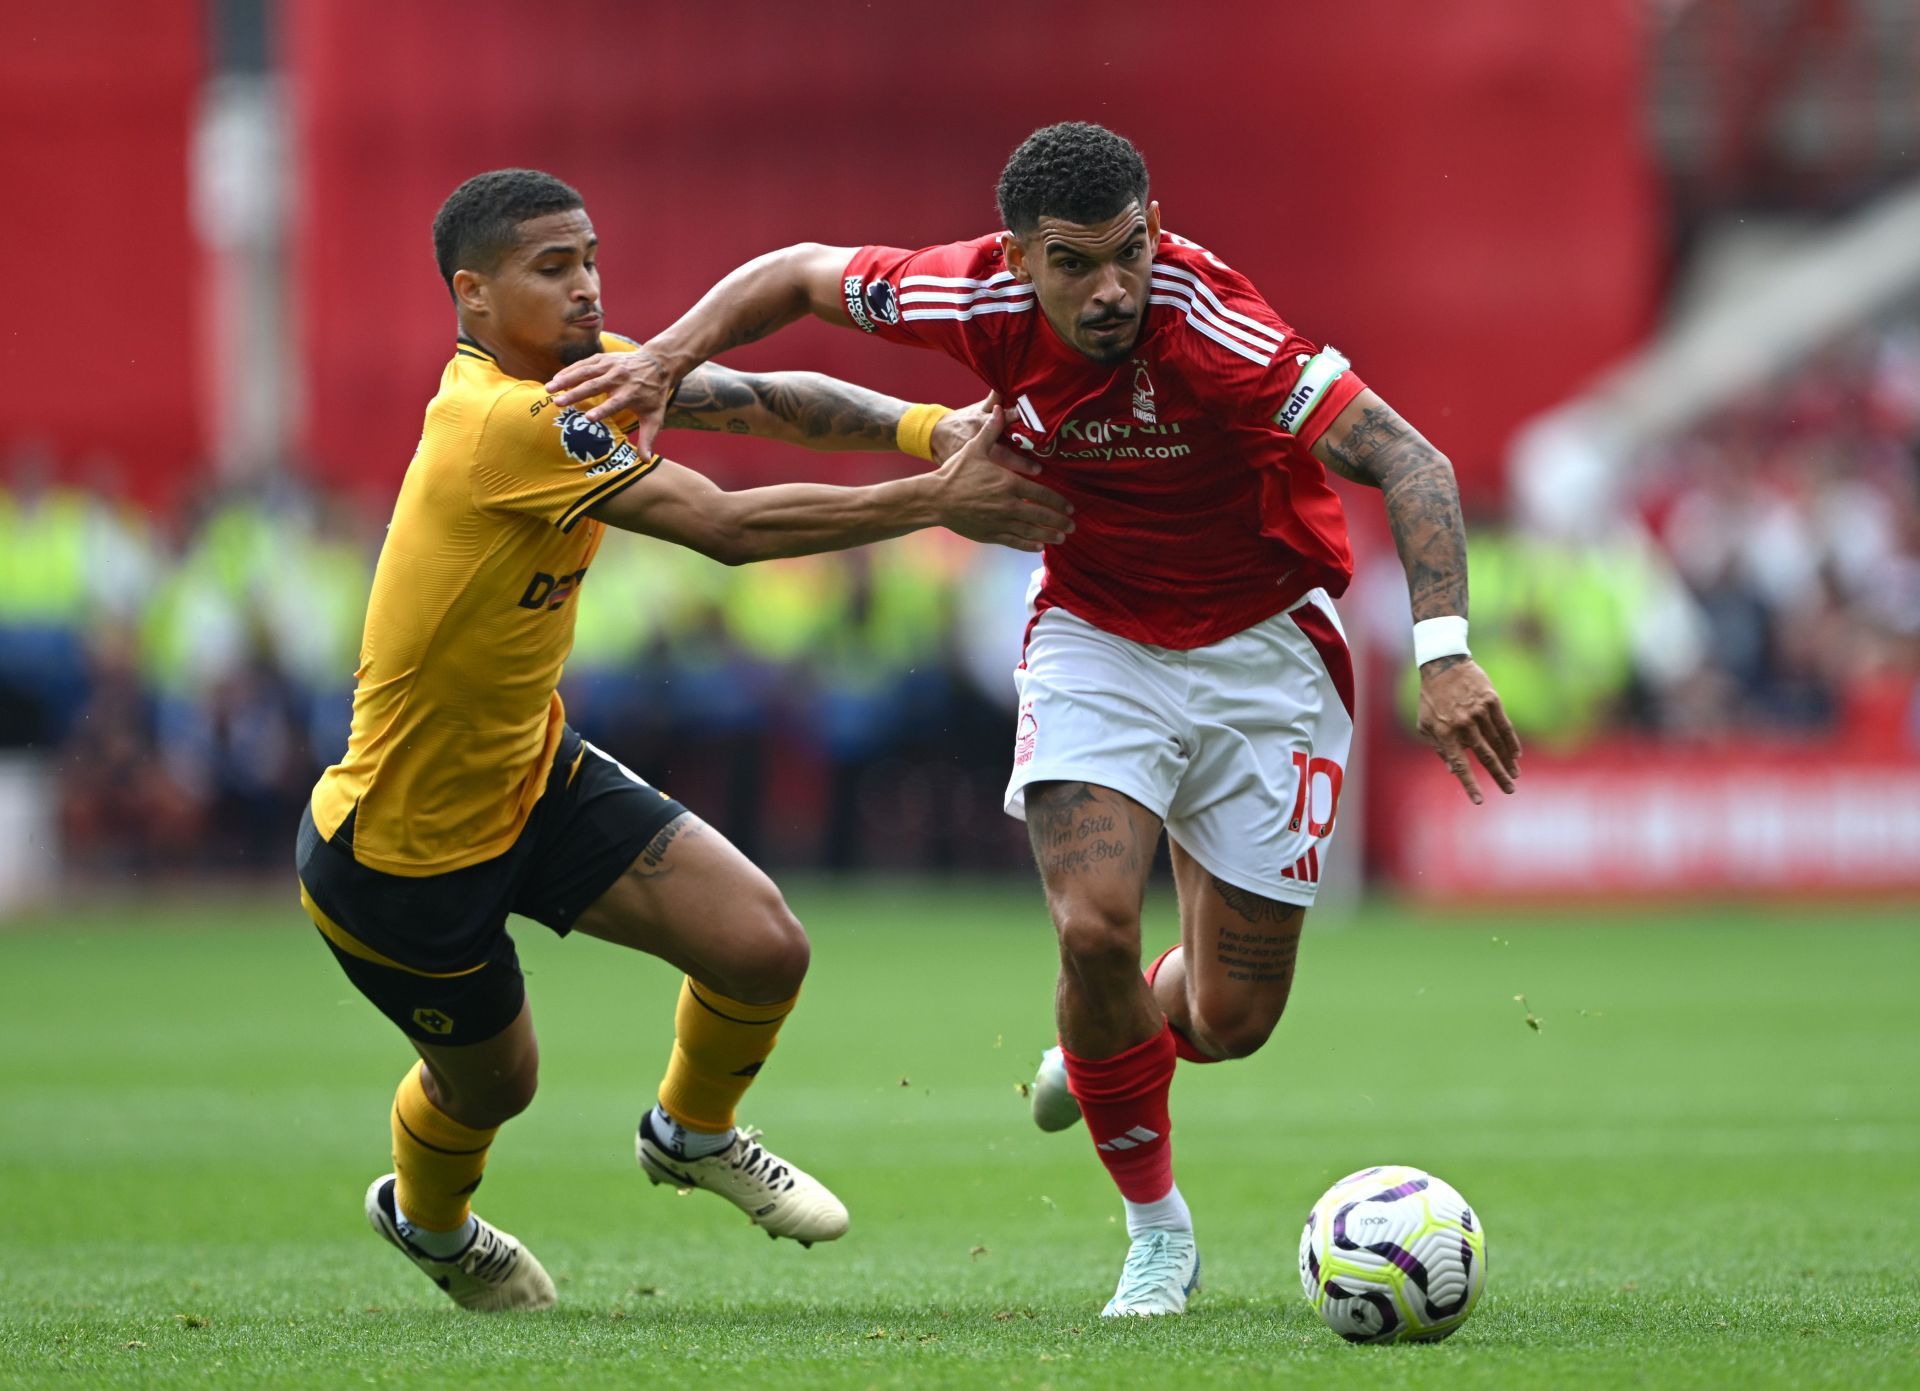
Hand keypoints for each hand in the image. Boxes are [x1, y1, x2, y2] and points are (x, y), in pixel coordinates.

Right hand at [544, 345, 679, 454]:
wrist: (658, 363)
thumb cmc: (653, 395)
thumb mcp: (655, 417)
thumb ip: (648, 439)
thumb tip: (646, 462)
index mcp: (631, 394)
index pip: (614, 403)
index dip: (601, 410)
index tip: (587, 419)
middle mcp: (619, 378)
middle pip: (594, 386)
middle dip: (575, 394)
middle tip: (557, 403)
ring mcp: (610, 366)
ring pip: (585, 372)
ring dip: (565, 380)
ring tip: (548, 389)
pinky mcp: (603, 358)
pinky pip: (584, 364)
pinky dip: (569, 370)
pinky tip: (556, 378)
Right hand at [930, 404, 1072, 551]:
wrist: (935, 498)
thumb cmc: (956, 472)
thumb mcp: (975, 449)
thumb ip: (991, 431)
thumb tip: (1001, 409)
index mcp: (1008, 483)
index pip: (1041, 493)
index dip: (1058, 501)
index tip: (1069, 506)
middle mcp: (1008, 504)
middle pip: (1041, 514)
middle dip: (1059, 521)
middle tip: (1072, 525)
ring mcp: (1000, 521)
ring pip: (1031, 531)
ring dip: (1049, 535)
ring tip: (1062, 537)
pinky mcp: (990, 533)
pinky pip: (1014, 541)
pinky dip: (1029, 545)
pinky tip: (1039, 547)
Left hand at [1417, 656, 1520, 804]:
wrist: (1443, 665)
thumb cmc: (1431, 698)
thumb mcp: (1425, 724)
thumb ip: (1438, 747)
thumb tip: (1452, 770)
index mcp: (1444, 732)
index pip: (1459, 764)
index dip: (1469, 783)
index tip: (1479, 801)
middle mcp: (1463, 724)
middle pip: (1484, 756)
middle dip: (1498, 775)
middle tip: (1510, 790)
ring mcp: (1478, 712)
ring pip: (1497, 742)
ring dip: (1507, 761)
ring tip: (1514, 775)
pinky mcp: (1491, 701)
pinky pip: (1504, 725)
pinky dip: (1511, 741)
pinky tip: (1516, 755)